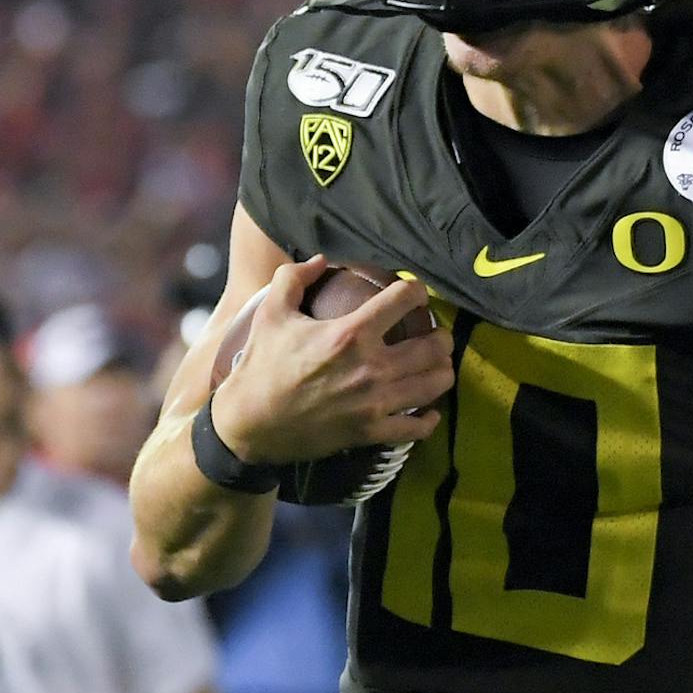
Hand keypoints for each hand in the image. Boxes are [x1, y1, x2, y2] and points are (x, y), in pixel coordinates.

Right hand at [214, 257, 455, 463]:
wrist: (249, 424)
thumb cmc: (261, 366)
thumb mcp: (271, 314)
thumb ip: (293, 278)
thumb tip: (321, 260)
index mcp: (349, 334)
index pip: (403, 300)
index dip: (416, 291)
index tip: (416, 294)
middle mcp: (371, 368)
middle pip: (433, 346)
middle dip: (441, 337)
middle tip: (436, 334)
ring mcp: (374, 403)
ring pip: (435, 384)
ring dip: (443, 372)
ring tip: (438, 366)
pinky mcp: (372, 432)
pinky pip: (417, 427)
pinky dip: (428, 419)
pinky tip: (429, 410)